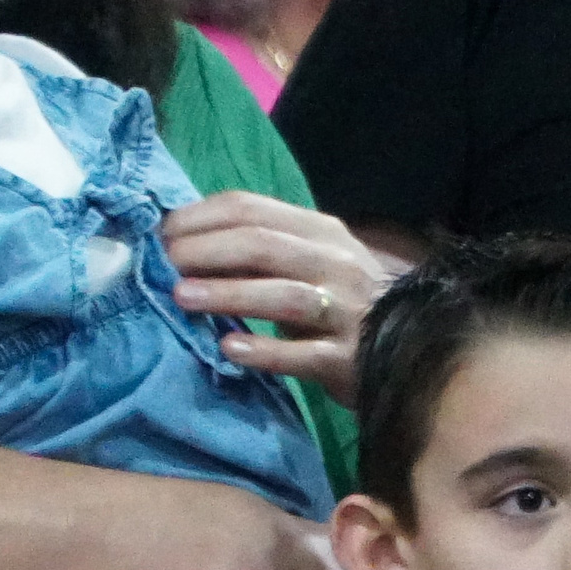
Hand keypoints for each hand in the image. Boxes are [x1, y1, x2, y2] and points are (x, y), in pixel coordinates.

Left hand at [163, 192, 387, 407]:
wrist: (412, 354)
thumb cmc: (342, 306)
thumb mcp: (309, 265)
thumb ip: (259, 252)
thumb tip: (182, 243)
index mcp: (322, 232)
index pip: (252, 209)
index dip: (199, 218)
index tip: (159, 235)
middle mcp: (338, 265)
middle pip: (264, 245)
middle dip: (206, 251)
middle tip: (163, 266)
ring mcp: (348, 313)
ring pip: (284, 296)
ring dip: (229, 293)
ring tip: (182, 297)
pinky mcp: (349, 360)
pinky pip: (304, 354)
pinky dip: (265, 350)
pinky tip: (230, 349)